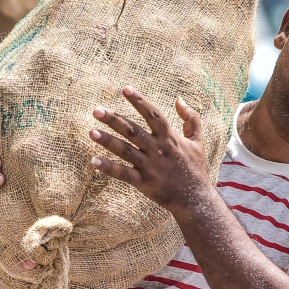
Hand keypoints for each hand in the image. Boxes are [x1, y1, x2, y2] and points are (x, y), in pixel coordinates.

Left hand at [90, 87, 212, 215]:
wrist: (196, 199)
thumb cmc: (195, 168)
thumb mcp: (198, 140)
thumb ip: (191, 118)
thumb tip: (179, 98)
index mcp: (170, 137)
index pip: (153, 114)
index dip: (139, 101)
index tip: (125, 88)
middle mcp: (158, 149)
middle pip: (133, 130)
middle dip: (114, 119)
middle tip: (96, 110)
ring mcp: (150, 166)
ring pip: (126, 150)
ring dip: (108, 141)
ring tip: (91, 132)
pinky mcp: (144, 183)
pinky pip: (124, 174)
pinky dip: (109, 168)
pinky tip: (93, 161)